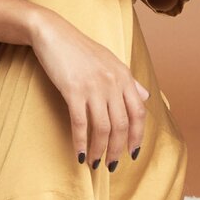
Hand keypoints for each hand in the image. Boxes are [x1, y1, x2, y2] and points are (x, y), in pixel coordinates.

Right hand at [29, 14, 149, 169]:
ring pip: (103, 128)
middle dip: (118, 149)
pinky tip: (79, 155)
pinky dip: (81, 142)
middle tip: (112, 165)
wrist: (54, 34)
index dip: (137, 137)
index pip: (138, 113)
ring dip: (100, 150)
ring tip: (95, 163)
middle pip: (122, 125)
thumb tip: (146, 97)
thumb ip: (129, 81)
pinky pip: (80, 123)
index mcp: (124, 77)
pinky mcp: (73, 91)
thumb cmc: (80, 49)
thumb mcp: (110, 62)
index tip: (133, 153)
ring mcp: (94, 87)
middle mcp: (113, 83)